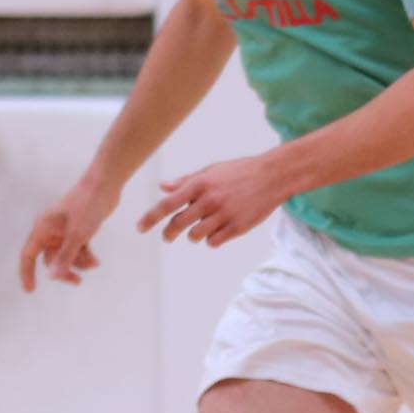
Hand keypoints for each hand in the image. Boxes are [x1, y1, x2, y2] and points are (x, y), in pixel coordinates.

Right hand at [18, 176, 116, 291]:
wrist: (104, 185)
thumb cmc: (88, 206)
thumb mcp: (78, 235)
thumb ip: (65, 257)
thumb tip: (52, 277)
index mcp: (42, 228)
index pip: (28, 255)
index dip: (27, 273)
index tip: (30, 290)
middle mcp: (50, 230)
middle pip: (50, 259)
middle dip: (63, 270)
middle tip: (77, 282)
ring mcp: (64, 230)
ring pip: (66, 255)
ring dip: (78, 262)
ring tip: (94, 264)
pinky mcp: (78, 229)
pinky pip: (77, 249)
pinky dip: (85, 255)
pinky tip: (96, 261)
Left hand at [136, 153, 292, 249]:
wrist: (273, 176)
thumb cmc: (240, 171)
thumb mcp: (211, 171)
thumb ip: (186, 181)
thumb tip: (164, 187)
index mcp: (199, 185)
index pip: (167, 204)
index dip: (150, 218)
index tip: (140, 228)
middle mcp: (209, 200)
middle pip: (178, 224)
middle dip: (169, 233)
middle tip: (168, 237)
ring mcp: (224, 214)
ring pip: (195, 235)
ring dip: (193, 236)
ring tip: (199, 230)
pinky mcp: (238, 226)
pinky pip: (214, 241)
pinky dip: (211, 240)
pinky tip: (217, 232)